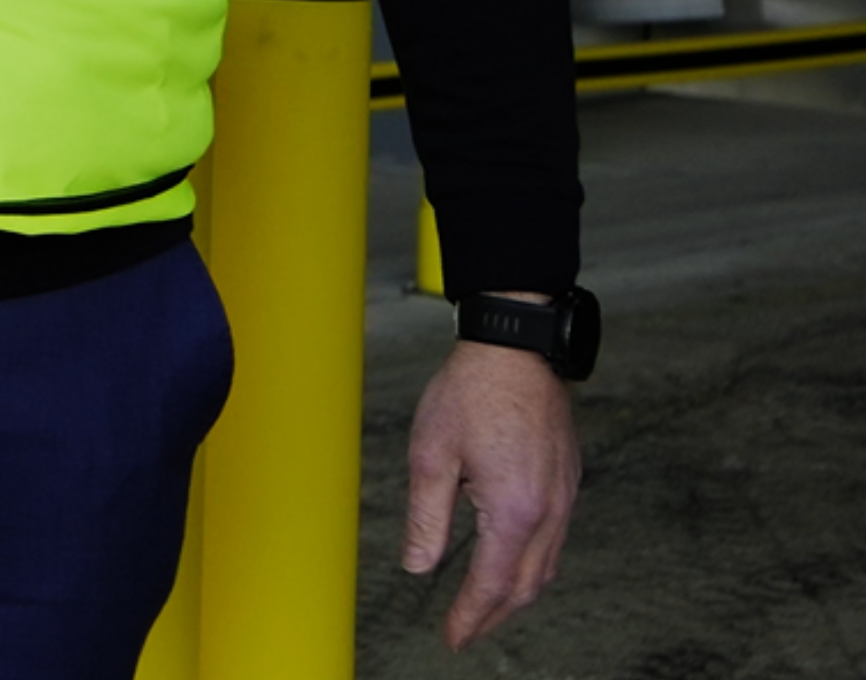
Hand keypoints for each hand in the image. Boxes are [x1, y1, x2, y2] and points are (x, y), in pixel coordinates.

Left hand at [402, 330, 581, 648]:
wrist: (515, 348)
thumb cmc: (469, 392)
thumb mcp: (431, 455)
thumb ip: (426, 518)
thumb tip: (418, 568)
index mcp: (514, 509)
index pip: (493, 584)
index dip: (471, 616)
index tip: (452, 637)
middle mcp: (549, 510)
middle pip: (527, 585)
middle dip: (494, 615)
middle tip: (465, 631)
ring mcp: (565, 496)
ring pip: (547, 566)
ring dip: (516, 593)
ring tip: (484, 607)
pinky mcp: (568, 481)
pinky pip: (555, 540)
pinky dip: (533, 564)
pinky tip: (511, 562)